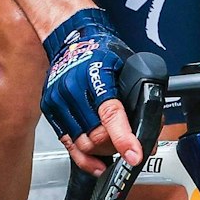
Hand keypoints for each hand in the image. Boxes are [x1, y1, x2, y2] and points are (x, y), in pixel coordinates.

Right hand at [41, 9, 141, 175]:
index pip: (110, 112)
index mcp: (95, 75)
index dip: (123, 137)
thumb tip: (149, 127)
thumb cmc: (101, 50)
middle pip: (96, 135)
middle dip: (117, 147)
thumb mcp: (127, 66)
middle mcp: (73, 89)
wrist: (71, 37)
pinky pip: (67, 142)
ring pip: (82, 143)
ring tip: (113, 149)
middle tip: (130, 148)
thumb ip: (137, 95)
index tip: (134, 155)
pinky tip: (96, 162)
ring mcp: (58, 100)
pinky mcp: (49, 109)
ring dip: (101, 152)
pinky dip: (83, 156)